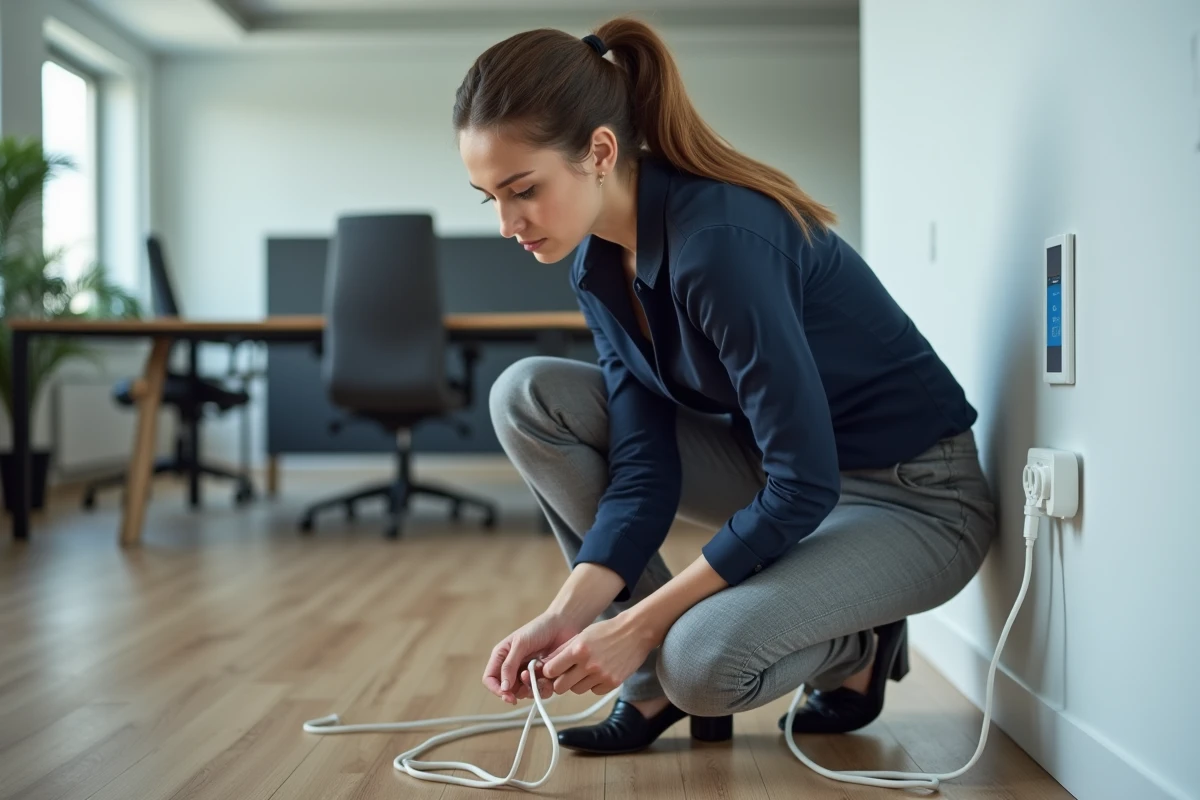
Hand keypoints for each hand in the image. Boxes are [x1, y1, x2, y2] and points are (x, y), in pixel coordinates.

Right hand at [484, 611, 581, 703]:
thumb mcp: (520, 644)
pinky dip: (544, 687)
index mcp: (502, 657)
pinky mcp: (543, 678)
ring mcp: (528, 674)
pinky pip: (541, 691)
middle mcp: (513, 668)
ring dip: (532, 688)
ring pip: (525, 693)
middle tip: (527, 684)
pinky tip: (549, 676)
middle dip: (517, 691)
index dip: (496, 689)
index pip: (490, 679)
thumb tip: (504, 688)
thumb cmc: (539, 629)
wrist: (563, 624)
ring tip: (539, 672)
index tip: (507, 694)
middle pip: (508, 690)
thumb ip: (509, 665)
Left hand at [540, 614, 656, 696]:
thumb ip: (562, 651)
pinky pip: (594, 691)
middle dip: (560, 681)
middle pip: (560, 687)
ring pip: (577, 690)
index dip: (549, 671)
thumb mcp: (581, 635)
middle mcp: (589, 664)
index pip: (551, 671)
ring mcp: (601, 675)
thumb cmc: (606, 631)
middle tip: (566, 674)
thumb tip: (544, 666)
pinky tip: (600, 672)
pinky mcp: (613, 683)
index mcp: (578, 649)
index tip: (553, 669)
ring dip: (577, 683)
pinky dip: (594, 685)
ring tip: (586, 669)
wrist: (636, 631)